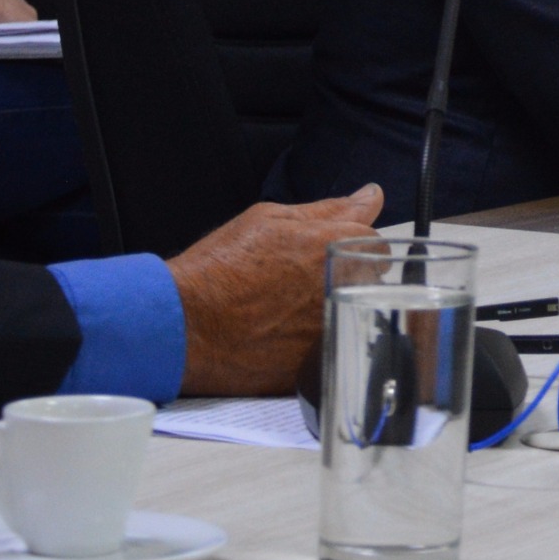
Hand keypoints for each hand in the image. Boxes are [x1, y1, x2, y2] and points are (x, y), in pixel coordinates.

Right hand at [170, 186, 384, 397]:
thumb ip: (329, 209)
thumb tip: (371, 195)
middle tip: (298, 286)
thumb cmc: (220, 268)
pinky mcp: (319, 365)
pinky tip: (280, 340)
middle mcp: (343, 286)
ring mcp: (334, 327)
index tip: (323, 258)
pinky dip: (313, 345)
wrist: (183, 325)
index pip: (375, 245)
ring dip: (329, 313)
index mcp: (337, 245)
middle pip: (369, 282)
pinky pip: (332, 350)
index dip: (349, 249)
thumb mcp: (270, 220)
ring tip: (284, 315)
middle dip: (345, 279)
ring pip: (353, 317)